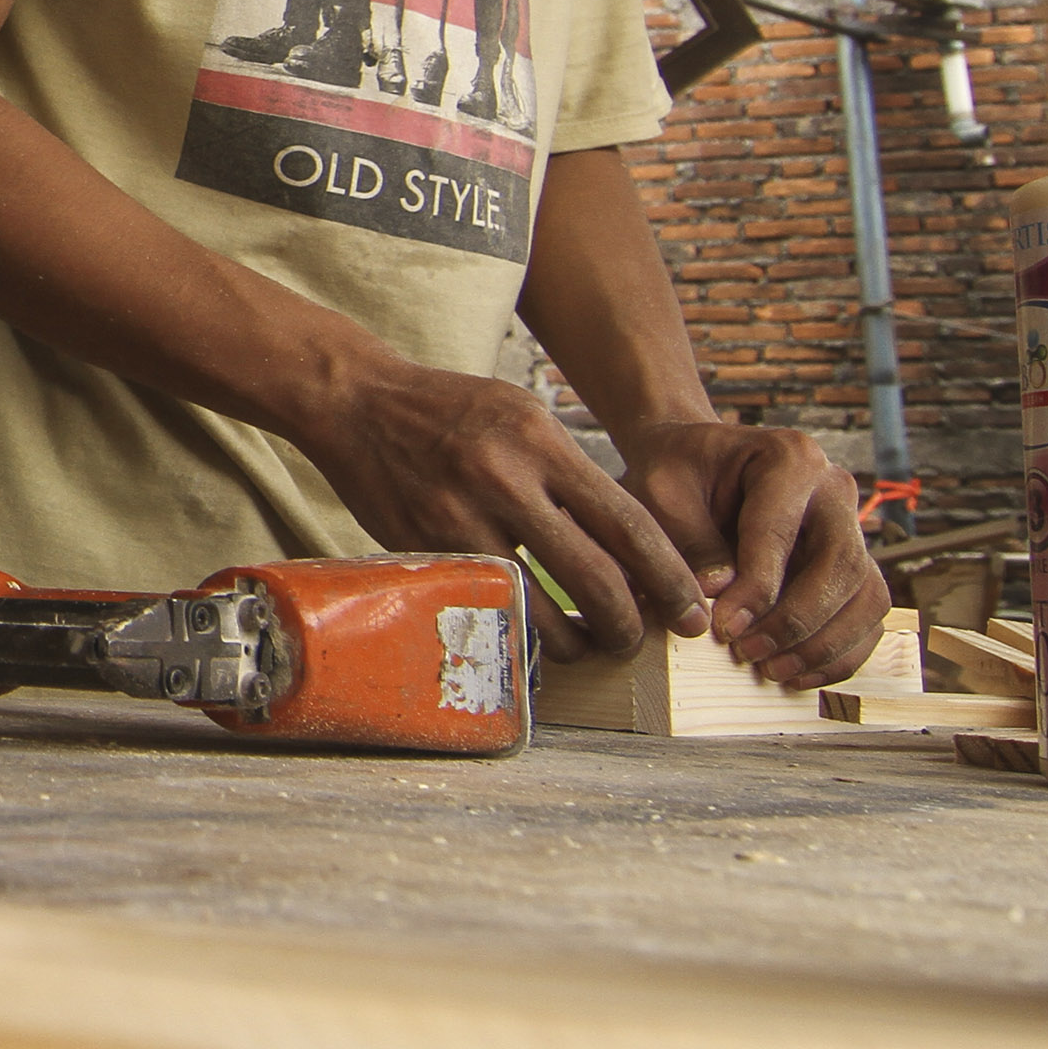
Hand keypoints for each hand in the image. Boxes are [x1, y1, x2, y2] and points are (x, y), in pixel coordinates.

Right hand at [295, 356, 715, 664]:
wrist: (358, 402)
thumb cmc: (451, 409)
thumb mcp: (524, 414)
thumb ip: (570, 472)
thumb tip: (626, 541)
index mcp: (541, 442)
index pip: (627, 523)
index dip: (668, 576)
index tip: (689, 607)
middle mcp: (505, 480)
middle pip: (595, 576)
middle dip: (629, 623)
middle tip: (639, 640)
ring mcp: (460, 519)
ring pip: (540, 607)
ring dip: (575, 640)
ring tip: (587, 646)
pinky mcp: (425, 549)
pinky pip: (486, 605)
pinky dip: (518, 629)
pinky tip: (532, 635)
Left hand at [610, 419, 885, 690]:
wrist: (695, 464)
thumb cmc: (677, 473)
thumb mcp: (662, 492)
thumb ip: (689, 540)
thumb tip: (719, 595)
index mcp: (790, 458)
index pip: (780, 533)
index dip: (757, 589)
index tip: (726, 629)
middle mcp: (833, 490)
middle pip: (841, 566)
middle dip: (797, 622)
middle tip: (749, 654)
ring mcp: (851, 527)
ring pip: (866, 596)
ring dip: (825, 644)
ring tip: (773, 671)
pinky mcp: (852, 564)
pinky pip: (866, 614)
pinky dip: (840, 651)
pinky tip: (798, 674)